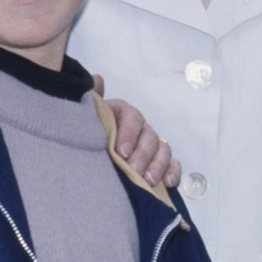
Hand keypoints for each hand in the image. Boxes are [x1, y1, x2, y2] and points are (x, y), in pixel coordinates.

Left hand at [92, 74, 180, 188]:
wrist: (89, 161)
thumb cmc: (90, 136)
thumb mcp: (89, 119)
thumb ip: (93, 101)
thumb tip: (97, 79)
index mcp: (123, 115)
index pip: (132, 117)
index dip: (129, 133)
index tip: (121, 151)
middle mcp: (140, 129)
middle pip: (149, 136)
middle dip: (143, 154)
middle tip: (133, 170)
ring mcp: (152, 146)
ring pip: (163, 149)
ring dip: (158, 165)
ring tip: (148, 180)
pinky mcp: (160, 164)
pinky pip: (173, 164)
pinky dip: (173, 171)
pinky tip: (168, 182)